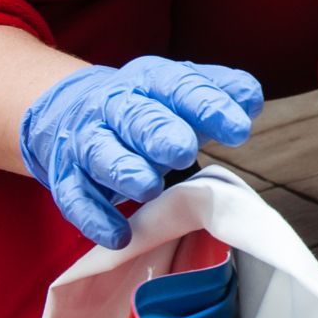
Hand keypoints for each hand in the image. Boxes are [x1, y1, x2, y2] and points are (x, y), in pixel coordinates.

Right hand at [19, 56, 263, 248]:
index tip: (239, 130)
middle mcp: (114, 106)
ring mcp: (87, 141)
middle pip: (135, 117)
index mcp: (150, 81)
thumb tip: (251, 98)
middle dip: (159, 133)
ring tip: (148, 188)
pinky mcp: (67, 177)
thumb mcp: (182, 93)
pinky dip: (94, 218)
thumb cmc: (148, 108)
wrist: (74, 112)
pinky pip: (75, 198)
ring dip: (124, 170)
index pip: (180, 87)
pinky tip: (119, 235)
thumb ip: (218, 93)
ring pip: (100, 153)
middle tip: (185, 151)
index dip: (209, 107)